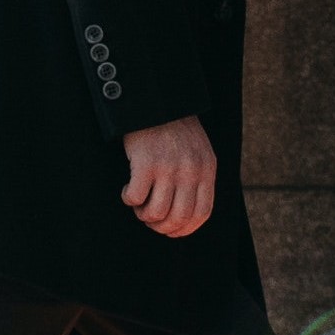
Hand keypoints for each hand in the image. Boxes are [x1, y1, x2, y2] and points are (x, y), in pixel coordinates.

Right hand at [120, 115, 215, 238]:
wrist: (157, 103)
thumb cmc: (174, 130)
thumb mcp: (198, 153)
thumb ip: (197, 179)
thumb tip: (184, 214)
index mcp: (206, 170)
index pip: (201, 214)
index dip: (184, 230)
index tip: (170, 232)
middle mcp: (190, 171)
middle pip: (178, 218)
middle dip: (161, 226)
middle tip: (149, 219)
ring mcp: (169, 168)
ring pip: (156, 213)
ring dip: (143, 214)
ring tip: (138, 204)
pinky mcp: (146, 164)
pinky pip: (135, 198)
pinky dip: (129, 200)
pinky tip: (128, 190)